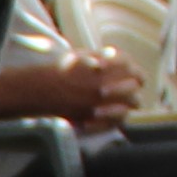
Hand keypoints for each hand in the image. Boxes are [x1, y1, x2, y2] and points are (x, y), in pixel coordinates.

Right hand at [0, 50, 139, 126]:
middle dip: (134, 89)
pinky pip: (115, 122)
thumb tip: (117, 56)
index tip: (136, 76)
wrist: (39, 90)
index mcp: (106, 68)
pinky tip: (114, 115)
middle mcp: (107, 86)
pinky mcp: (93, 119)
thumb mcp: (82, 55)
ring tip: (124, 104)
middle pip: (135, 89)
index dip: (137, 73)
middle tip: (131, 90)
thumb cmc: (60, 70)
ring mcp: (101, 104)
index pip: (134, 70)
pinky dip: (118, 118)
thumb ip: (102, 56)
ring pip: (129, 107)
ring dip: (128, 104)